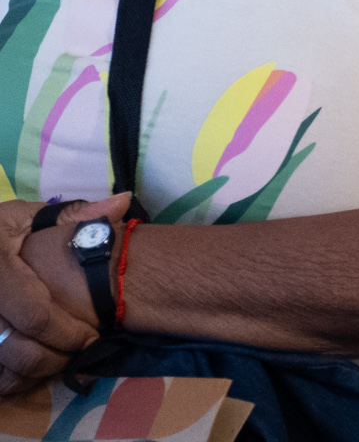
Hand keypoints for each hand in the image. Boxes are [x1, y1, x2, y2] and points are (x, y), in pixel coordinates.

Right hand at [0, 195, 127, 395]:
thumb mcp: (25, 218)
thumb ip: (72, 217)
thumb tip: (122, 204)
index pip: (35, 315)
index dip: (68, 333)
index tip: (94, 336)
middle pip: (19, 353)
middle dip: (57, 359)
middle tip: (81, 353)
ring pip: (4, 373)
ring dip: (35, 375)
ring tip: (60, 361)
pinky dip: (14, 379)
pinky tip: (33, 368)